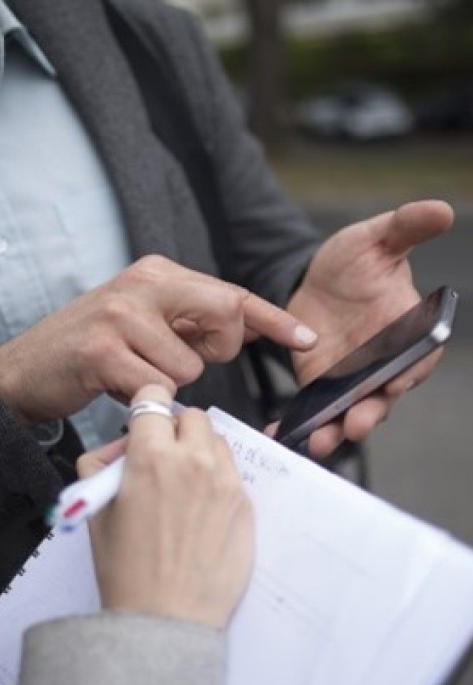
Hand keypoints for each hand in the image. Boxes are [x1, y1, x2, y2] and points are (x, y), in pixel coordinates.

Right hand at [0, 255, 316, 424]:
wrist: (23, 370)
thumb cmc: (89, 351)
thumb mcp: (140, 321)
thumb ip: (185, 322)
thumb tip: (237, 330)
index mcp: (156, 272)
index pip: (229, 294)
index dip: (271, 319)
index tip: (306, 339)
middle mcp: (142, 283)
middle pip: (225, 317)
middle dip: (216, 350)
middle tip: (178, 358)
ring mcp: (121, 314)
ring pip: (190, 366)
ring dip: (167, 383)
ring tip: (131, 373)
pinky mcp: (103, 350)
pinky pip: (156, 387)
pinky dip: (142, 397)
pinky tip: (115, 387)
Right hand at [78, 385, 253, 629]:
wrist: (165, 619)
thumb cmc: (124, 569)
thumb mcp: (94, 509)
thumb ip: (101, 463)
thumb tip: (120, 448)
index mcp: (151, 456)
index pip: (154, 398)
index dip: (146, 407)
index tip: (144, 423)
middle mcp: (193, 461)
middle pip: (193, 415)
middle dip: (176, 428)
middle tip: (163, 457)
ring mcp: (225, 482)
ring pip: (217, 441)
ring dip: (200, 450)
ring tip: (184, 484)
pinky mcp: (245, 506)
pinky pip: (233, 473)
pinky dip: (217, 478)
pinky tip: (201, 510)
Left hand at [286, 200, 453, 456]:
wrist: (318, 276)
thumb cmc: (357, 259)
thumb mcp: (376, 238)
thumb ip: (404, 228)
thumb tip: (439, 209)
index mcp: (408, 333)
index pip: (417, 359)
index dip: (409, 373)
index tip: (394, 383)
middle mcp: (384, 363)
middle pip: (382, 395)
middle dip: (369, 412)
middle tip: (355, 425)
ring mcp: (352, 378)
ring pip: (348, 410)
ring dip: (335, 429)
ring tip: (318, 442)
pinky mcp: (321, 384)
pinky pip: (313, 409)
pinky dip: (298, 424)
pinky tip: (279, 434)